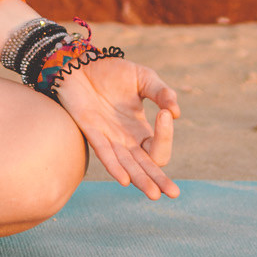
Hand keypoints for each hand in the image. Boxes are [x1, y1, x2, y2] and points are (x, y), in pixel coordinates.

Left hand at [53, 56, 180, 199]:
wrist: (80, 62)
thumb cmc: (112, 71)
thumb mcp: (144, 78)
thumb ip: (162, 92)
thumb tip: (176, 113)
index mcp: (139, 129)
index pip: (158, 147)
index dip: (165, 135)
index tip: (165, 114)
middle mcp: (125, 139)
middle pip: (146, 166)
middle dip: (159, 179)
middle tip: (174, 193)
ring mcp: (108, 138)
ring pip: (127, 166)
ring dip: (140, 179)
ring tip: (154, 194)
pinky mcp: (90, 130)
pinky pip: (103, 153)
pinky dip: (114, 166)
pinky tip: (124, 180)